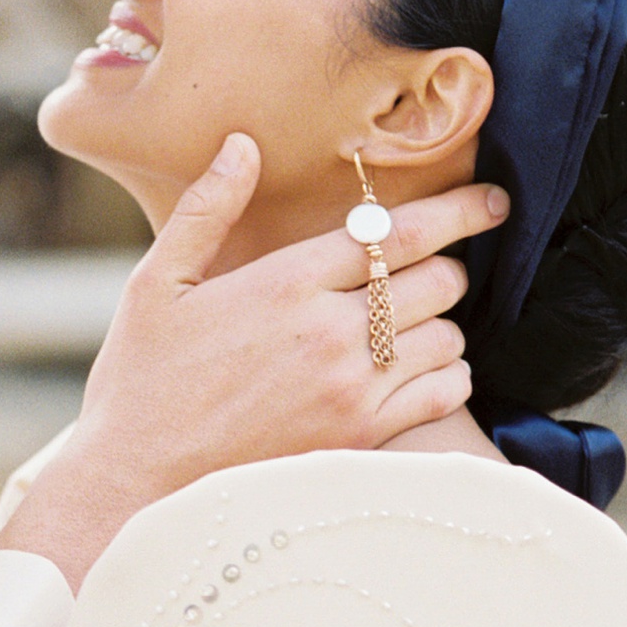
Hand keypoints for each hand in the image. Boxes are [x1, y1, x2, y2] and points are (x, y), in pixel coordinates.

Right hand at [0, 136, 506, 588]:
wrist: (135, 481)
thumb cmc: (141, 381)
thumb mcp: (156, 283)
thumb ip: (205, 209)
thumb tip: (242, 145)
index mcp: (284, 282)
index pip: (397, 232)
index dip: (457, 210)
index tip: (491, 202)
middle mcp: (328, 331)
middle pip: (436, 279)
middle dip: (442, 268)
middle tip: (425, 274)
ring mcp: (350, 389)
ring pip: (448, 336)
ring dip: (442, 324)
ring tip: (414, 327)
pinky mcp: (360, 439)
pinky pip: (444, 394)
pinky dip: (448, 377)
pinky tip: (420, 374)